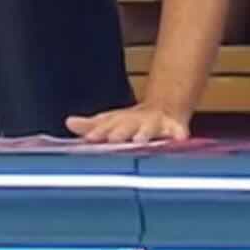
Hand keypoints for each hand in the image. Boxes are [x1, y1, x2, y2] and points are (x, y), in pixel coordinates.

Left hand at [65, 103, 187, 143]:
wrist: (164, 109)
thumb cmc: (132, 122)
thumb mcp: (111, 122)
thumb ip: (91, 126)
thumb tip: (69, 122)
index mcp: (119, 122)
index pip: (105, 127)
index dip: (98, 132)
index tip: (90, 138)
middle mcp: (136, 122)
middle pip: (126, 126)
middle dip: (120, 132)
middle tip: (112, 139)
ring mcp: (156, 125)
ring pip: (150, 129)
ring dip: (145, 134)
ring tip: (140, 140)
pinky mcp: (177, 130)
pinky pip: (179, 134)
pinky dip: (179, 136)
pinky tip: (179, 140)